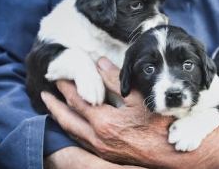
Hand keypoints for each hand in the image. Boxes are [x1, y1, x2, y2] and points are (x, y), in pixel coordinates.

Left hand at [42, 57, 218, 167]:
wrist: (173, 155)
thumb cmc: (161, 125)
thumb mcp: (141, 98)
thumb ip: (117, 79)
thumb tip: (100, 63)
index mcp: (104, 123)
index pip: (78, 100)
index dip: (68, 86)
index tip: (60, 75)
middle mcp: (97, 139)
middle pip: (68, 118)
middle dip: (55, 104)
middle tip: (45, 92)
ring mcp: (100, 150)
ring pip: (72, 132)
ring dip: (60, 118)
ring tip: (52, 107)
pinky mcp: (106, 156)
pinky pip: (80, 142)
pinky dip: (72, 130)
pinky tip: (72, 125)